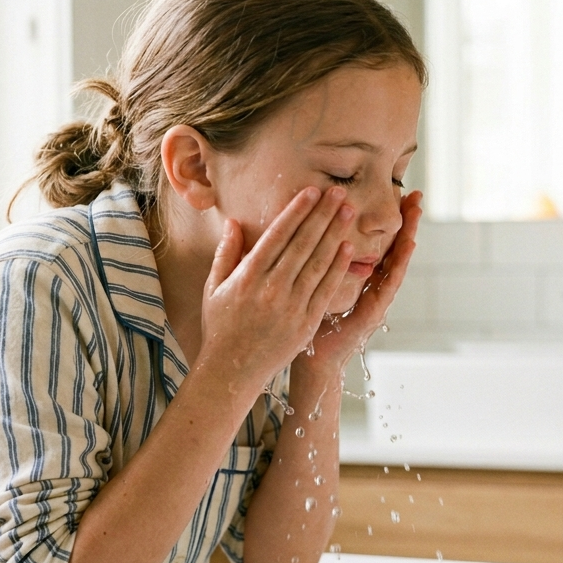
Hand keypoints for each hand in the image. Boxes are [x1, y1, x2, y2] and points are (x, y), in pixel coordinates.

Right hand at [195, 186, 354, 394]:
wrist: (232, 370)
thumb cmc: (221, 326)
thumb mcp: (214, 288)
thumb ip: (226, 254)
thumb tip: (235, 223)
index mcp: (247, 278)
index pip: (277, 236)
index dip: (297, 211)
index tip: (312, 191)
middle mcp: (271, 290)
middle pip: (302, 244)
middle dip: (322, 215)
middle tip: (339, 192)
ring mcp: (291, 307)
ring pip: (317, 263)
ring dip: (335, 234)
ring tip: (348, 211)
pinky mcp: (306, 323)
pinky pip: (325, 290)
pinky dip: (338, 268)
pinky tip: (348, 247)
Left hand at [301, 190, 422, 372]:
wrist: (312, 359)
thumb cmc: (308, 321)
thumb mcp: (312, 283)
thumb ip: (316, 259)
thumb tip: (303, 227)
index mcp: (360, 277)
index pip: (378, 242)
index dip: (388, 220)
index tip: (396, 193)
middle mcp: (373, 286)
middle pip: (393, 247)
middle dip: (405, 221)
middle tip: (415, 194)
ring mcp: (377, 299)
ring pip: (397, 262)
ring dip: (408, 236)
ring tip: (417, 213)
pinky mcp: (374, 312)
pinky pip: (389, 284)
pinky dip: (399, 263)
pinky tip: (408, 244)